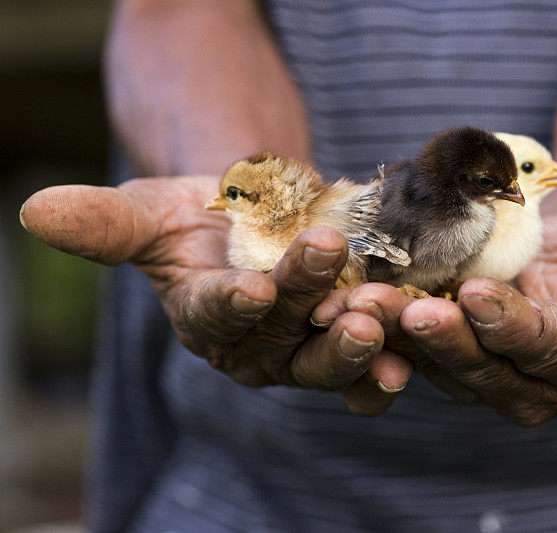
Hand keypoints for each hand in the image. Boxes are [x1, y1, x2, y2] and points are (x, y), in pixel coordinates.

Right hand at [20, 176, 411, 415]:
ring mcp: (306, 350)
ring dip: (358, 341)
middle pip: (282, 338)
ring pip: (329, 357)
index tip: (248, 290)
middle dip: (311, 313)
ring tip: (383, 315)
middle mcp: (256, 347)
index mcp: (205, 317)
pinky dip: (391, 357)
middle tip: (343, 298)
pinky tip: (413, 348)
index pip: (213, 314)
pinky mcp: (349, 340)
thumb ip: (105, 223)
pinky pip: (370, 360)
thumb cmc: (196, 218)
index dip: (228, 305)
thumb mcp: (150, 211)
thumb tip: (35, 209)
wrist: (257, 220)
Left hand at [322, 207, 556, 425]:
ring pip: (433, 353)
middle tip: (400, 308)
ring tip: (354, 298)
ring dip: (391, 328)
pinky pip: (406, 336)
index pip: (546, 350)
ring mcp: (480, 370)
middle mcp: (527, 385)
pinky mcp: (444, 347)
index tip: (478, 298)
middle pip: (479, 363)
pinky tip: (342, 294)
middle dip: (439, 336)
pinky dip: (375, 317)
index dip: (514, 327)